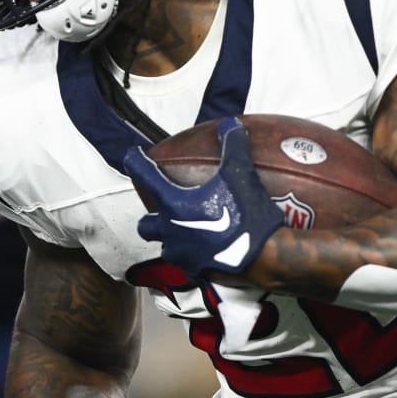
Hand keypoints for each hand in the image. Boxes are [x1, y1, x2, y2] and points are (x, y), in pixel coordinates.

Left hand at [124, 116, 284, 277]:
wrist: (264, 257)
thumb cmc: (247, 214)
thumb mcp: (241, 174)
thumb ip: (233, 146)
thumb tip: (230, 124)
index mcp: (174, 205)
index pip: (145, 177)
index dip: (136, 162)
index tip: (132, 155)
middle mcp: (170, 232)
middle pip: (145, 225)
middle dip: (151, 217)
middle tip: (165, 207)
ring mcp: (182, 256)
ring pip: (165, 247)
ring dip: (171, 238)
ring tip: (187, 230)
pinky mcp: (196, 273)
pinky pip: (186, 264)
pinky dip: (191, 255)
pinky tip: (206, 249)